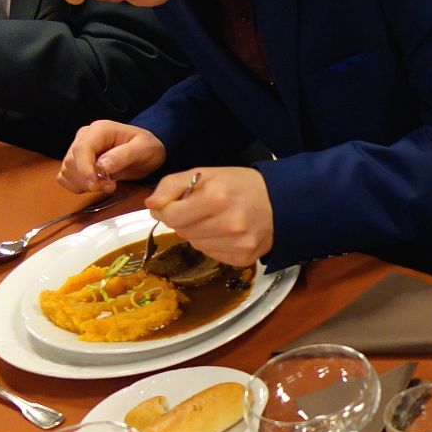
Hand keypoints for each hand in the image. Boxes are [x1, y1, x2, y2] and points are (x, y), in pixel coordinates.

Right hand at [60, 121, 165, 193]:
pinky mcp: (77, 163)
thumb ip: (123, 156)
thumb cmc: (147, 147)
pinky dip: (77, 186)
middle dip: (87, 180)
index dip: (83, 169)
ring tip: (107, 185)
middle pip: (71, 161)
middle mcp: (85, 137)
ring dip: (83, 184)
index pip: (81, 149)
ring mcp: (79, 150)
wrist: (148, 152)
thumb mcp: (143, 149)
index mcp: (100, 130)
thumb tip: (102, 167)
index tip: (94, 184)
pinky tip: (95, 185)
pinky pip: (66, 177)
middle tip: (111, 186)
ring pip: (67, 171)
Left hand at [147, 166, 272, 266]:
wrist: (281, 202)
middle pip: (181, 231)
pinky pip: (211, 254)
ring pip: (195, 244)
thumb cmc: (240, 185)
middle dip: (185, 219)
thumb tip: (151, 205)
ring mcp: (238, 244)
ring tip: (217, 220)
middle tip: (202, 209)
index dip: (168, 209)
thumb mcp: (206, 173)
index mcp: (217, 198)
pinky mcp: (244, 259)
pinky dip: (213, 244)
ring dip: (198, 233)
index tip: (177, 203)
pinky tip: (227, 233)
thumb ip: (172, 185)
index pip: (171, 215)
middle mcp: (229, 224)